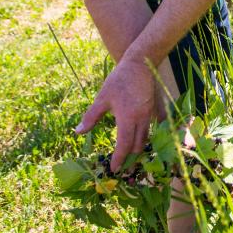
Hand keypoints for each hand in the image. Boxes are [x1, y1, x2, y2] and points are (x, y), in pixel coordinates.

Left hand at [75, 55, 156, 171]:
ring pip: (146, 138)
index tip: (113, 169)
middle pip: (137, 146)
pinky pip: (151, 129)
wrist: (140, 63)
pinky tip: (140, 140)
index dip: (119, 159)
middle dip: (130, 159)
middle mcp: (141, 119)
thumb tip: (78, 133)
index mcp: (127, 118)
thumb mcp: (102, 98)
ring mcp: (149, 114)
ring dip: (138, 149)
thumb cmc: (119, 80)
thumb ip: (91, 117)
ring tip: (130, 158)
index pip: (124, 145)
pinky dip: (145, 138)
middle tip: (123, 168)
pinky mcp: (153, 109)